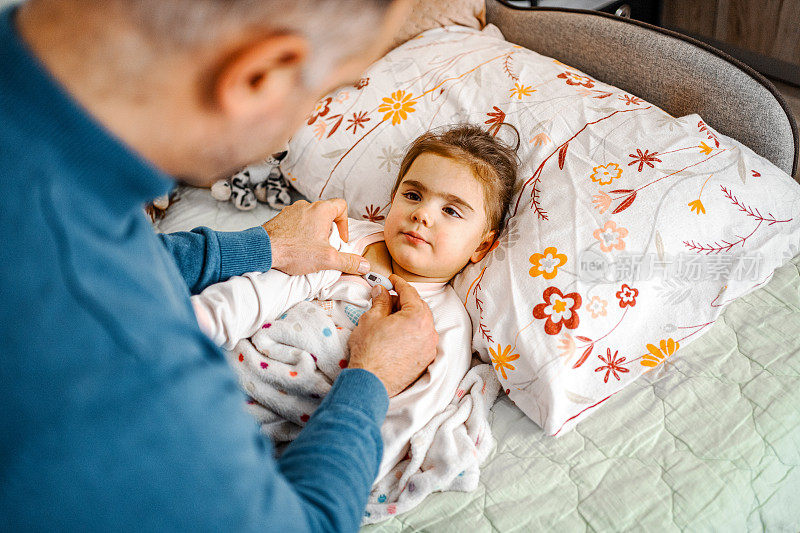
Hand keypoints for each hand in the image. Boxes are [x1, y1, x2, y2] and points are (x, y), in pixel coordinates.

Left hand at [261, 198, 369, 275]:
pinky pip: (295, 223)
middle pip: (325, 213)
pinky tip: (295, 248)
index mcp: (321, 210)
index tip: (339, 240)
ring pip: (310, 218)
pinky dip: (299, 233)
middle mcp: (306, 206)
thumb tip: (364, 265)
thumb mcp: (327, 259)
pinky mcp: (279, 218)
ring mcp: (291, 210)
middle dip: (329, 231)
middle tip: (325, 247)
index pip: (341, 206)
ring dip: (313, 232)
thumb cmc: (294, 251)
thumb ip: (349, 262)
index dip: (345, 223)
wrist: (263, 250)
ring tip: (310, 249)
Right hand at [348, 275, 437, 396]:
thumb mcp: (371, 319)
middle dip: (404, 300)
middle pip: (419, 307)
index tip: (391, 279)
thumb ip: (380, 301)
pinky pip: (422, 339)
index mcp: (417, 316)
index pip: (410, 292)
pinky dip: (412, 332)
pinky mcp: (426, 360)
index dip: (398, 283)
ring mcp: (429, 347)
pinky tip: (398, 334)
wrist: (371, 382)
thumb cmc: (369, 350)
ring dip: (409, 317)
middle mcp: (429, 331)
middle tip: (388, 298)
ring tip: (390, 317)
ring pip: (422, 324)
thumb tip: (381, 291)